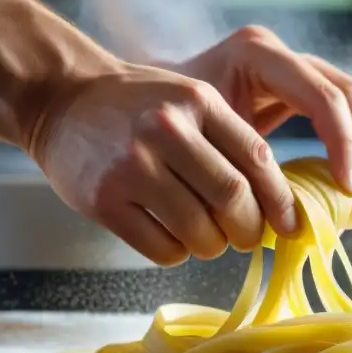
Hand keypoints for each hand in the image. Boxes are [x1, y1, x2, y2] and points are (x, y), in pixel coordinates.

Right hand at [28, 62, 298, 265]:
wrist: (60, 100)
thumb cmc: (136, 107)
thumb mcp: (187, 100)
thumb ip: (229, 139)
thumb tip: (276, 204)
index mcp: (197, 101)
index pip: (257, 158)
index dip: (281, 200)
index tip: (291, 224)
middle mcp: (166, 129)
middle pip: (233, 199)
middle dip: (249, 229)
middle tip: (247, 237)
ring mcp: (131, 166)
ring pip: (199, 231)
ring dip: (213, 245)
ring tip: (206, 237)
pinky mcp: (104, 200)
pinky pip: (161, 249)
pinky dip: (176, 252)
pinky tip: (169, 236)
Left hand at [165, 26, 351, 224]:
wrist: (155, 105)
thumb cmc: (171, 124)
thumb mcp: (199, 140)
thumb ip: (243, 165)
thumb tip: (293, 212)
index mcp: (258, 55)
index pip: (325, 97)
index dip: (345, 146)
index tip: (346, 193)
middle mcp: (287, 56)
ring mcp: (304, 73)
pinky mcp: (311, 97)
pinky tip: (348, 198)